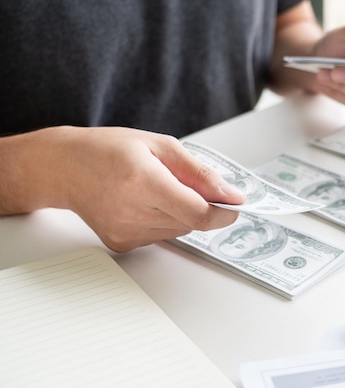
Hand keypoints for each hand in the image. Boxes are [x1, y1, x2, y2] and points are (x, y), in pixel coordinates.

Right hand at [19, 127, 245, 251]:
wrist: (64, 167)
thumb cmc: (108, 150)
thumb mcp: (161, 146)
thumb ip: (200, 173)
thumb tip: (231, 194)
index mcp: (143, 182)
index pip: (198, 213)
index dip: (223, 213)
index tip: (235, 205)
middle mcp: (132, 212)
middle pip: (192, 222)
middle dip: (202, 205)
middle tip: (188, 184)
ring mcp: (125, 232)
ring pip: (180, 231)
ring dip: (182, 213)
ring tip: (158, 189)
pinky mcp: (122, 244)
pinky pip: (162, 236)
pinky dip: (165, 221)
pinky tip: (144, 203)